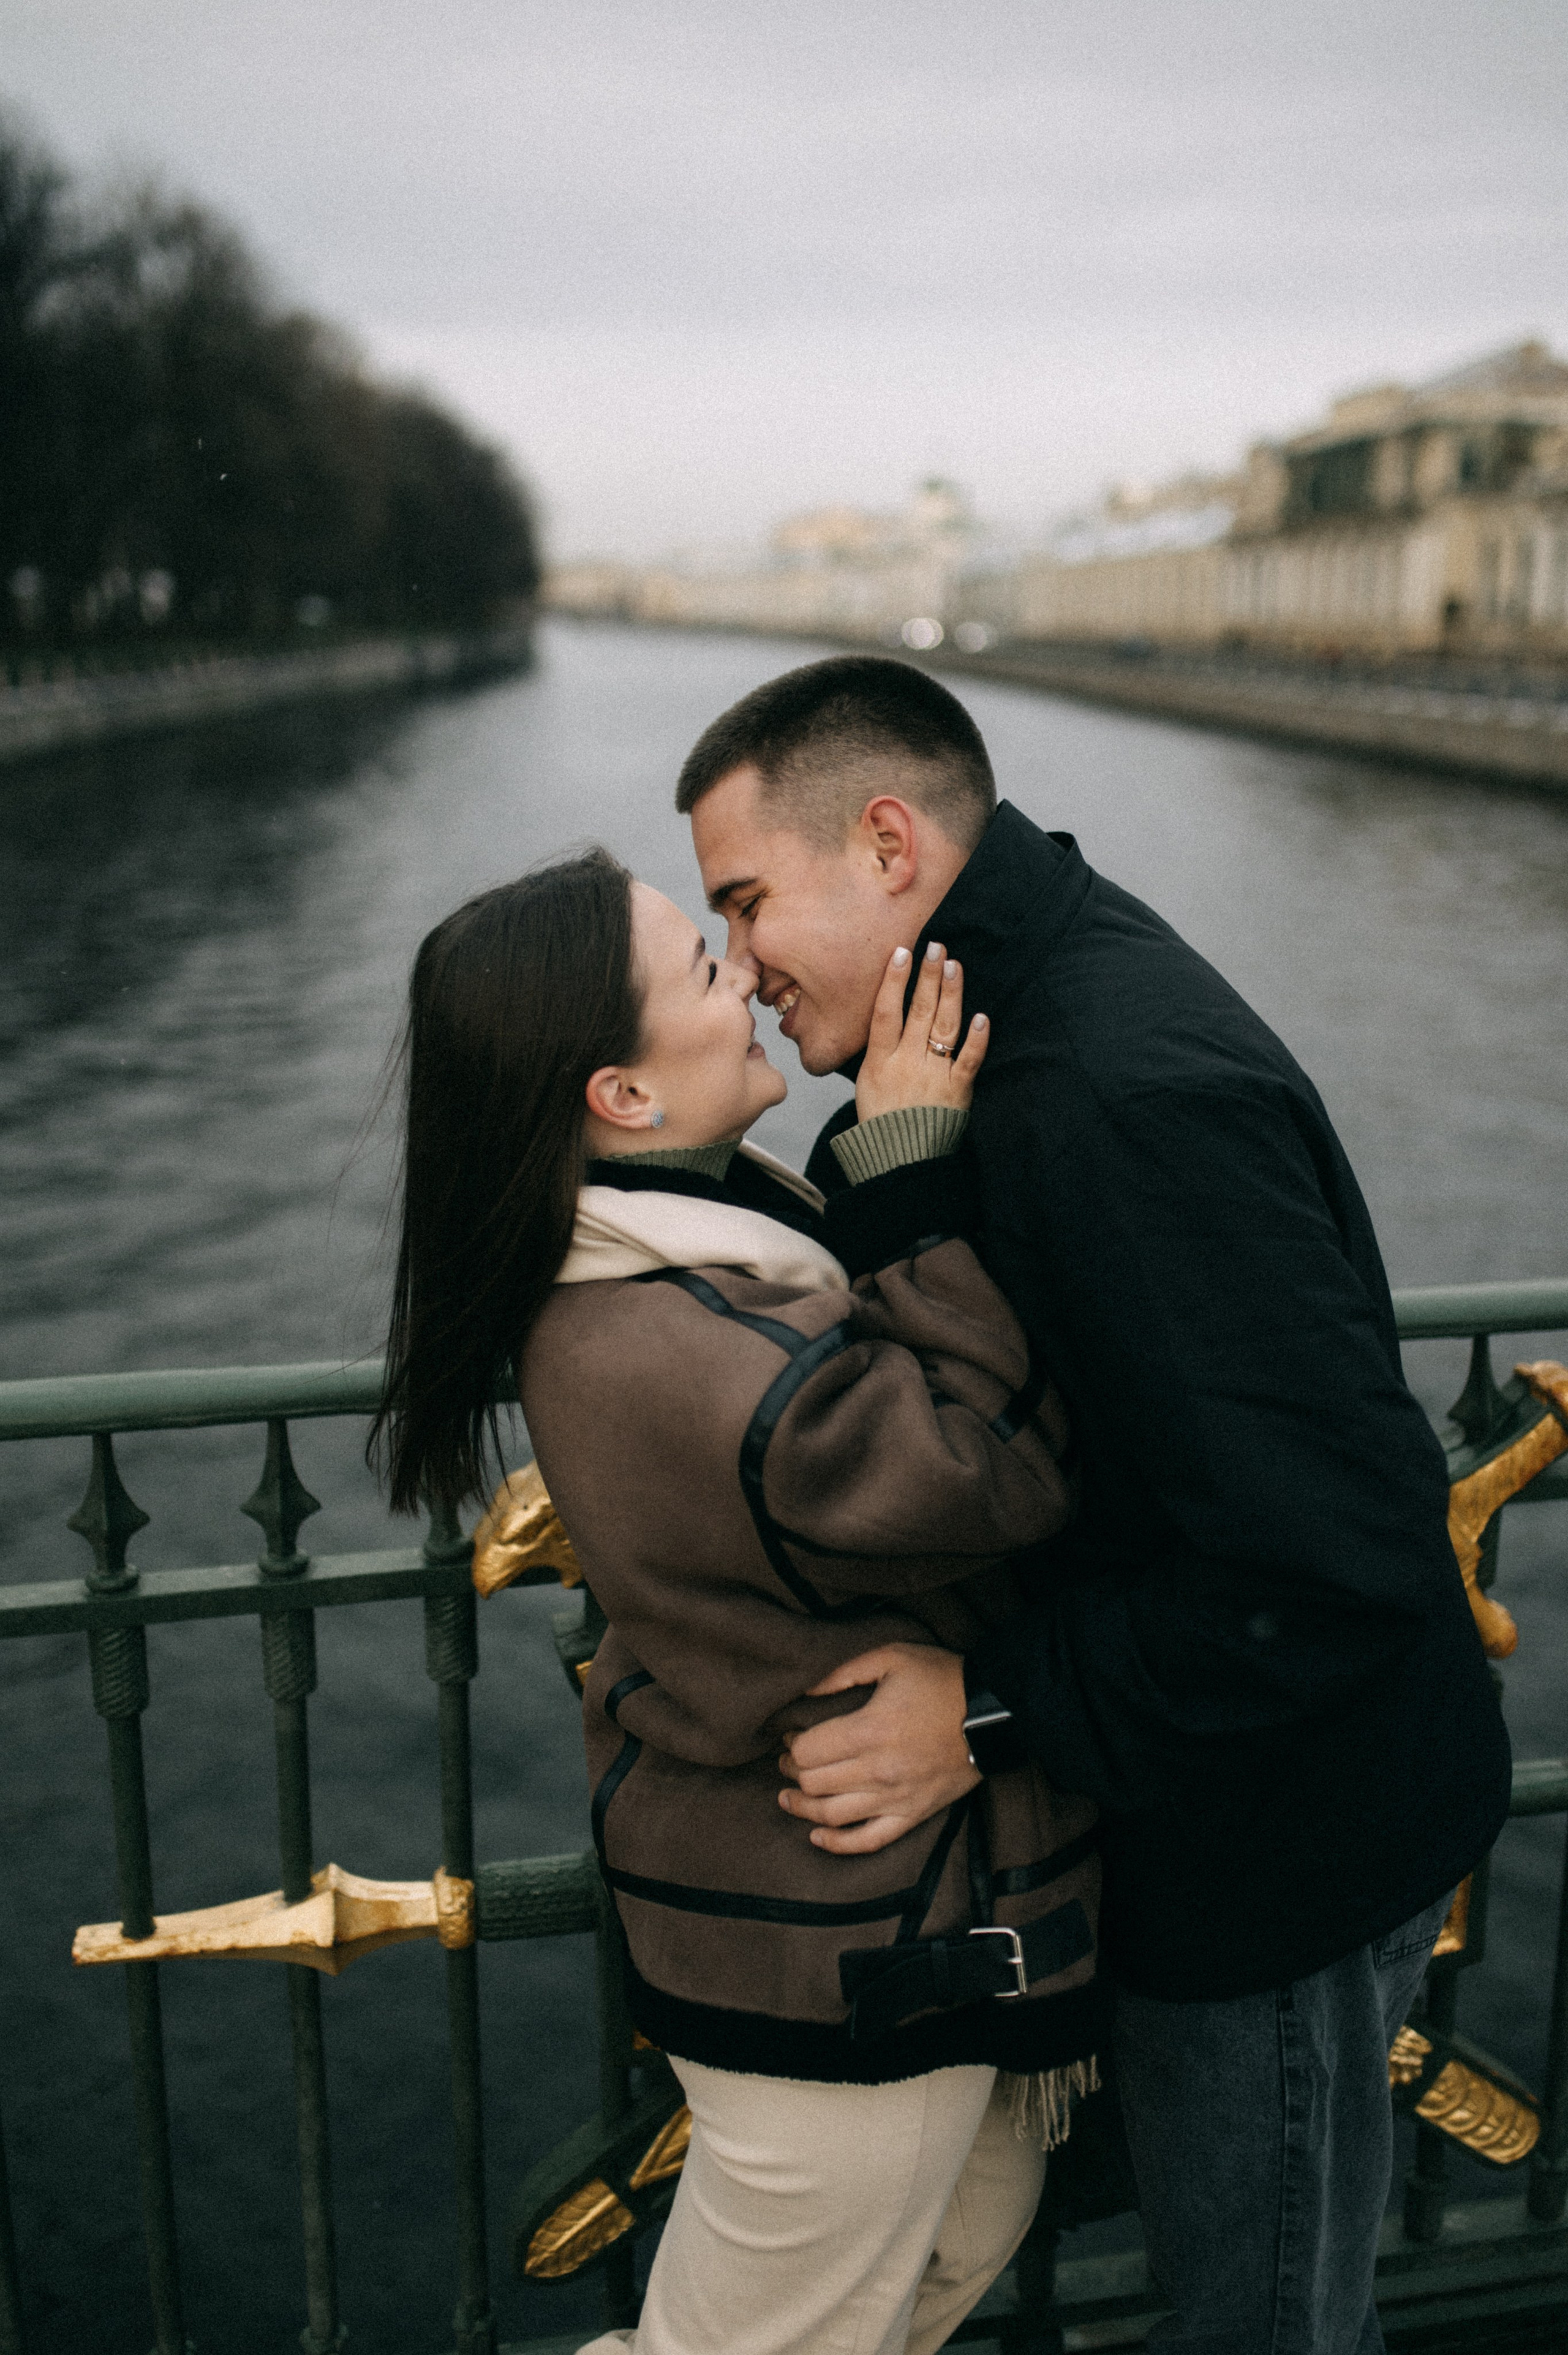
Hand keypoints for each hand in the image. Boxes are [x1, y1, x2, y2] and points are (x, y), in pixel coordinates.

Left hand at [778, 1644, 978, 1852]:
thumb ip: (844, 1672)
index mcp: (869, 1730)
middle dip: (792, 1773)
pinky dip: (838, 1844)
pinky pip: (869, 1841)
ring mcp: (896, 1798)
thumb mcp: (892, 1657)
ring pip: (833, 1816)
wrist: (992, 1713)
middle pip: (814, 1784)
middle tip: (787, 1761)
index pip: (808, 1752)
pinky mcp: (912, 1815)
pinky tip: (817, 1836)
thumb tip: (806, 1690)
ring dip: (803, 1809)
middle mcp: (878, 1771)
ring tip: (789, 1798)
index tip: (789, 1737)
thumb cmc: (941, 1680)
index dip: (790, 1745)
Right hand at [855, 942, 988, 1123]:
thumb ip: (879, 1050)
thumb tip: (886, 1018)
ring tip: (954, 966)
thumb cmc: (881, 1121)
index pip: (886, 1013)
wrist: (899, 1160)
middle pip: (918, 1012)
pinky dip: (976, 1039)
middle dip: (928, 977)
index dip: (893, 982)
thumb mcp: (866, 1083)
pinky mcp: (957, 1091)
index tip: (902, 954)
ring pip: (943, 1027)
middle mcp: (907, 1063)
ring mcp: (933, 1076)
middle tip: (936, 947)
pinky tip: (982, 1017)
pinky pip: (968, 1061)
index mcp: (880, 1061)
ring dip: (950, 994)